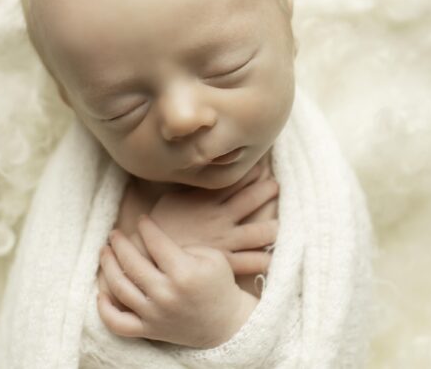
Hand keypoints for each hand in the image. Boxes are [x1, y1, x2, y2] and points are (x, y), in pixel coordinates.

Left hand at [97, 215, 258, 348]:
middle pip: (131, 262)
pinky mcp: (150, 331)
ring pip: (119, 288)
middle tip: (115, 233)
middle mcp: (166, 294)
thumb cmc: (218, 284)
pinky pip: (118, 323)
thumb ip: (182, 246)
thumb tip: (150, 240)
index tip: (142, 219)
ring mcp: (155, 315)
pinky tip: (101, 293)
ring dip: (107, 266)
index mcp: (184, 273)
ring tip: (104, 251)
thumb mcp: (212, 257)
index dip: (145, 226)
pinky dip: (104, 310)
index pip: (155, 242)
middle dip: (119, 242)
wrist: (225, 323)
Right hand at [148, 163, 278, 275]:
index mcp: (207, 201)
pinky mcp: (226, 262)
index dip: (251, 172)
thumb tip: (200, 174)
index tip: (261, 167)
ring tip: (280, 223)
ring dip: (273, 226)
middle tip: (276, 186)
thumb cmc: (160, 227)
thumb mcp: (173, 200)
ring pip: (259, 232)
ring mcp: (226, 241)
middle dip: (267, 190)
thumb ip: (192, 190)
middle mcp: (221, 218)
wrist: (150, 256)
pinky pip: (252, 262)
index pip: (235, 181)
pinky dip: (264, 259)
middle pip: (252, 199)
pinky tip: (273, 257)